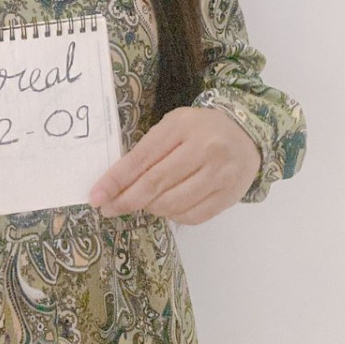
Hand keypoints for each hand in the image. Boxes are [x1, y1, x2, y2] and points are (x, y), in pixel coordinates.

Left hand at [89, 106, 261, 224]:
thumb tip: (118, 184)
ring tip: (144, 202)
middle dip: (126, 200)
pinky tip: (167, 207)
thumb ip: (149, 150)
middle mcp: (203, 150)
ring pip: (172, 204)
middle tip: (108, 209)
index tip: (96, 195)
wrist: (248, 134)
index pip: (142, 158)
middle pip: (155, 184)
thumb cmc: (200, 129)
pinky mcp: (229, 196)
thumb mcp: (173, 126)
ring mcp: (219, 175)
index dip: (116, 180)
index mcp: (182, 126)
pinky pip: (191, 217)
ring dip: (150, 208)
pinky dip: (173, 216)